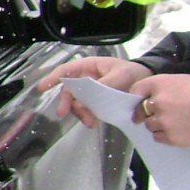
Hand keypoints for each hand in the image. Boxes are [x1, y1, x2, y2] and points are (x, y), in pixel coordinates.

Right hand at [37, 56, 152, 127]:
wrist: (147, 84)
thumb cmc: (134, 73)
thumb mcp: (123, 74)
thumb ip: (107, 82)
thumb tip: (94, 91)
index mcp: (90, 66)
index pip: (67, 70)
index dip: (53, 78)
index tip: (42, 88)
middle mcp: (87, 78)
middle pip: (70, 89)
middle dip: (66, 102)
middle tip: (62, 113)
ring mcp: (91, 91)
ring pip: (77, 102)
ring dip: (80, 113)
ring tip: (90, 122)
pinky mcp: (97, 102)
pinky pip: (88, 109)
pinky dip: (88, 117)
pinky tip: (94, 122)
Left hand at [129, 73, 189, 144]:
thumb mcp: (179, 80)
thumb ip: (162, 88)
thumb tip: (149, 98)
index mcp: (159, 84)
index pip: (136, 90)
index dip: (137, 96)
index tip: (139, 102)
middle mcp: (156, 103)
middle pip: (140, 111)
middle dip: (146, 113)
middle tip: (153, 114)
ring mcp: (163, 121)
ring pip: (150, 125)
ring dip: (156, 124)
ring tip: (172, 121)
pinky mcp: (171, 137)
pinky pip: (158, 137)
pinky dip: (164, 135)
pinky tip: (175, 130)